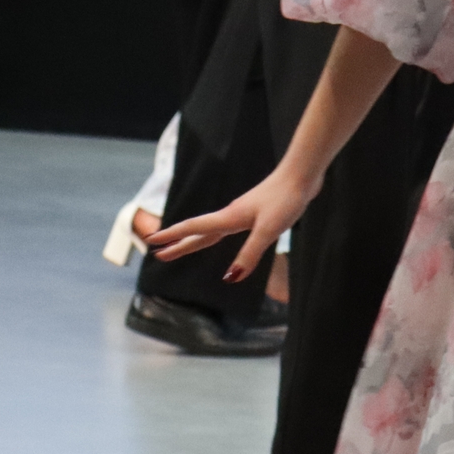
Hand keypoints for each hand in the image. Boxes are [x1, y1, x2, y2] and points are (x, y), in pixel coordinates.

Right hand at [146, 164, 319, 285]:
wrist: (302, 175)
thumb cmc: (285, 200)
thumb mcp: (267, 231)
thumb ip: (249, 254)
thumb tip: (229, 279)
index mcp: (230, 218)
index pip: (194, 229)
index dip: (173, 237)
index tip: (151, 242)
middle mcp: (231, 215)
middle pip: (199, 232)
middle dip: (178, 244)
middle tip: (158, 254)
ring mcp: (242, 212)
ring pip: (211, 230)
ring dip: (194, 240)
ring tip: (180, 248)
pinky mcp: (254, 212)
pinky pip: (226, 228)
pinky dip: (214, 235)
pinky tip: (220, 236)